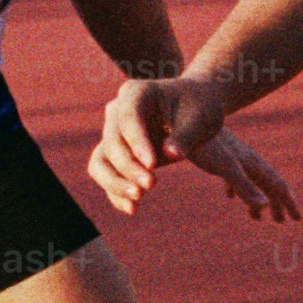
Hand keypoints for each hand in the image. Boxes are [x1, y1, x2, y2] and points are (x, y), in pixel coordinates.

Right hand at [88, 73, 235, 216]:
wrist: (197, 108)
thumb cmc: (201, 107)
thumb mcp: (200, 119)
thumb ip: (184, 136)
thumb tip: (168, 154)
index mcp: (138, 93)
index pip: (129, 118)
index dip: (137, 142)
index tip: (153, 165)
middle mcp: (118, 110)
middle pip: (112, 141)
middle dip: (128, 166)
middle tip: (150, 185)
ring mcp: (115, 132)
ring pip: (101, 160)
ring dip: (115, 182)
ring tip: (138, 198)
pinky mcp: (118, 152)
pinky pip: (107, 173)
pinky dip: (116, 191)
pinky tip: (132, 209)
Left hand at [184, 124, 300, 222]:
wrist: (185, 113)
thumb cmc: (204, 144)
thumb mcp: (226, 168)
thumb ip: (244, 187)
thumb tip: (264, 206)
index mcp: (252, 164)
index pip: (276, 185)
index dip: (288, 202)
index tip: (297, 219)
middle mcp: (246, 159)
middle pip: (267, 183)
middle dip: (276, 203)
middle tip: (282, 221)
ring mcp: (232, 155)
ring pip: (250, 179)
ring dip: (257, 197)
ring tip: (255, 218)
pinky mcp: (216, 154)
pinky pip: (231, 174)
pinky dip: (234, 188)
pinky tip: (228, 195)